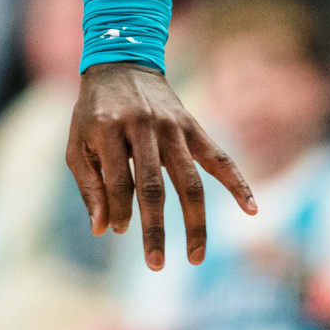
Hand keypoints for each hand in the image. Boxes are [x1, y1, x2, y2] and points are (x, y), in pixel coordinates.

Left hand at [66, 62, 255, 269]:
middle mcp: (143, 127)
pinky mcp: (193, 125)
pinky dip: (237, 183)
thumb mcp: (77, 142)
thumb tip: (102, 230)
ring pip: (189, 181)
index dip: (119, 209)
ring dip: (194, 222)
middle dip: (155, 228)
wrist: (120, 64)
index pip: (119, 180)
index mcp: (108, 128)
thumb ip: (89, 184)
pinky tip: (252, 210)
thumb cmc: (94, 112)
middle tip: (155, 265)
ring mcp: (172, 126)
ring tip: (195, 257)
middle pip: (153, 186)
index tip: (117, 230)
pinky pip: (219, 158)